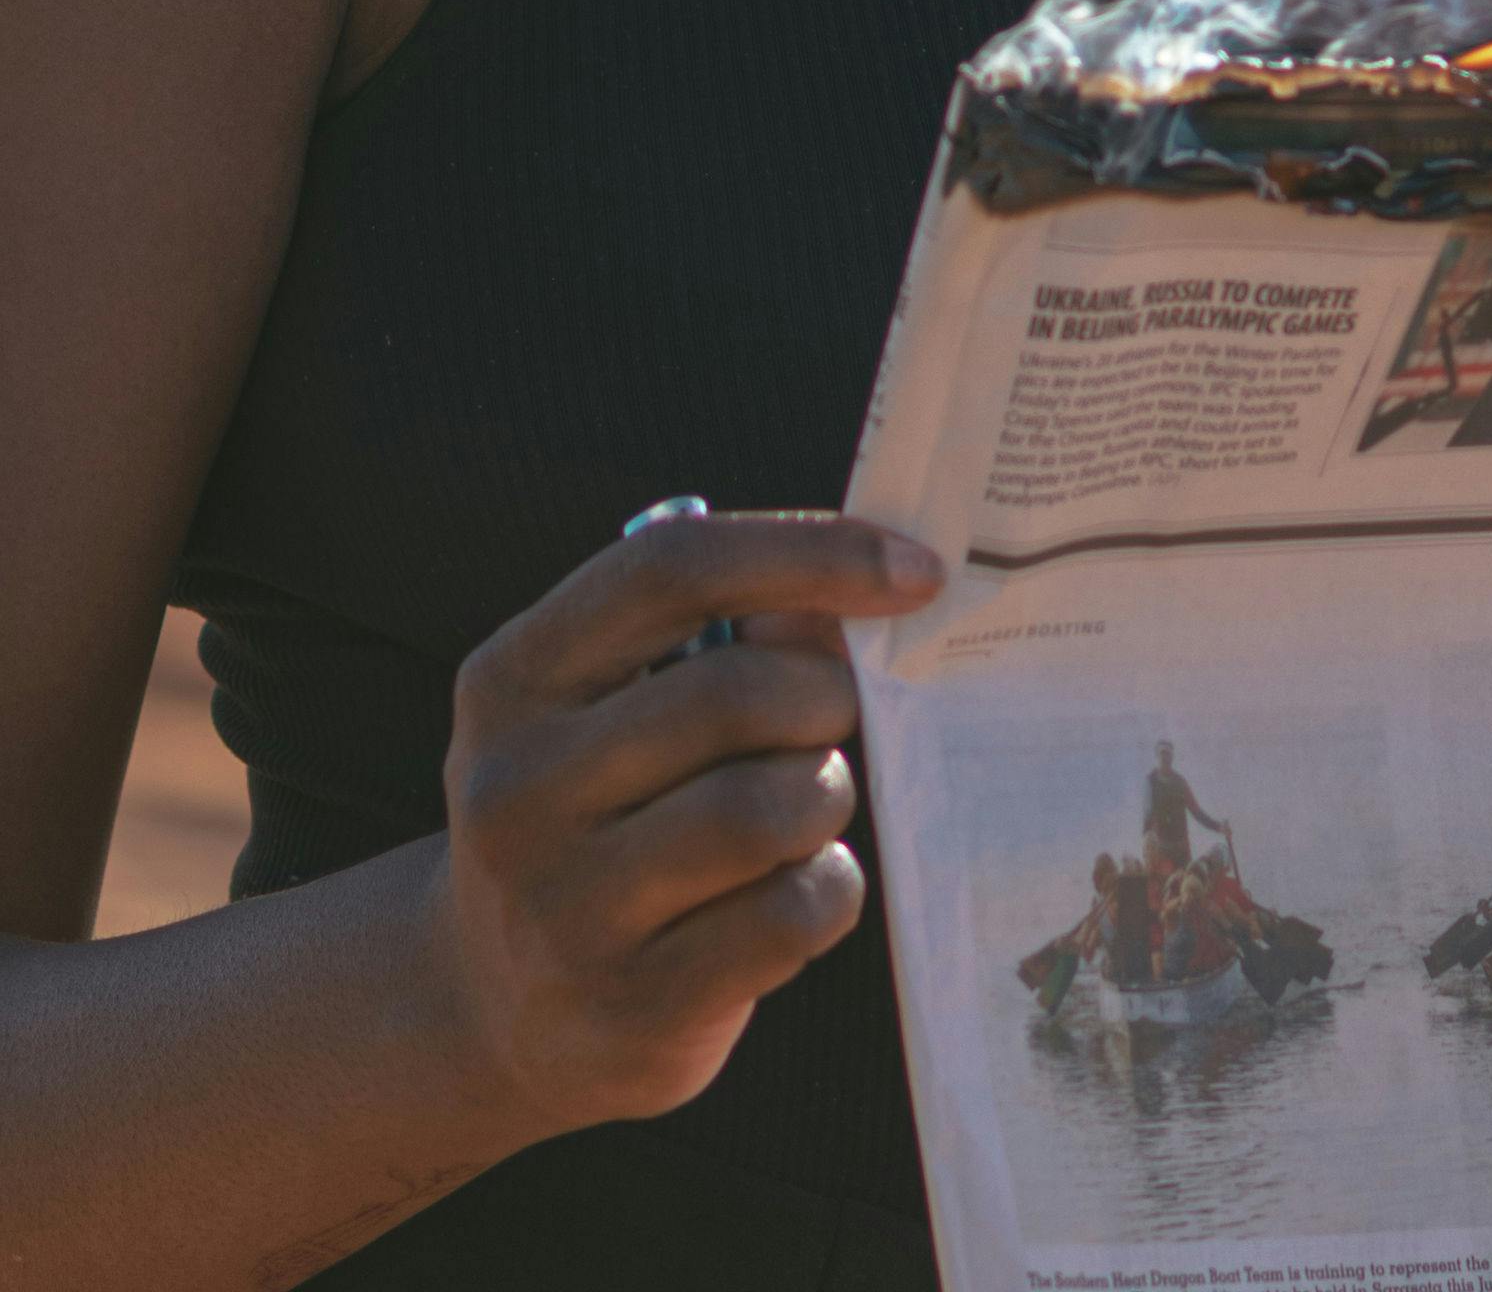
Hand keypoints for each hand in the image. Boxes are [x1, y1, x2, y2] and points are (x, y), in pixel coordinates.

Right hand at [431, 508, 943, 1136]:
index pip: (672, 569)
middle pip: (735, 693)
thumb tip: (861, 588)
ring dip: (824, 796)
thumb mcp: (614, 707)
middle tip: (832, 719)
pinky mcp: (630, 1010)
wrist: (496, 1015)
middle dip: (825, 697)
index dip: (811, 552)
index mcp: (512, 679)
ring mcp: (564, 910)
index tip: (918, 567)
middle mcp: (517, 790)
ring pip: (767, 810)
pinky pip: (788, 917)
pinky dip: (827, 888)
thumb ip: (722, 634)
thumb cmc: (602, 817)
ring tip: (806, 807)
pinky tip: (796, 889)